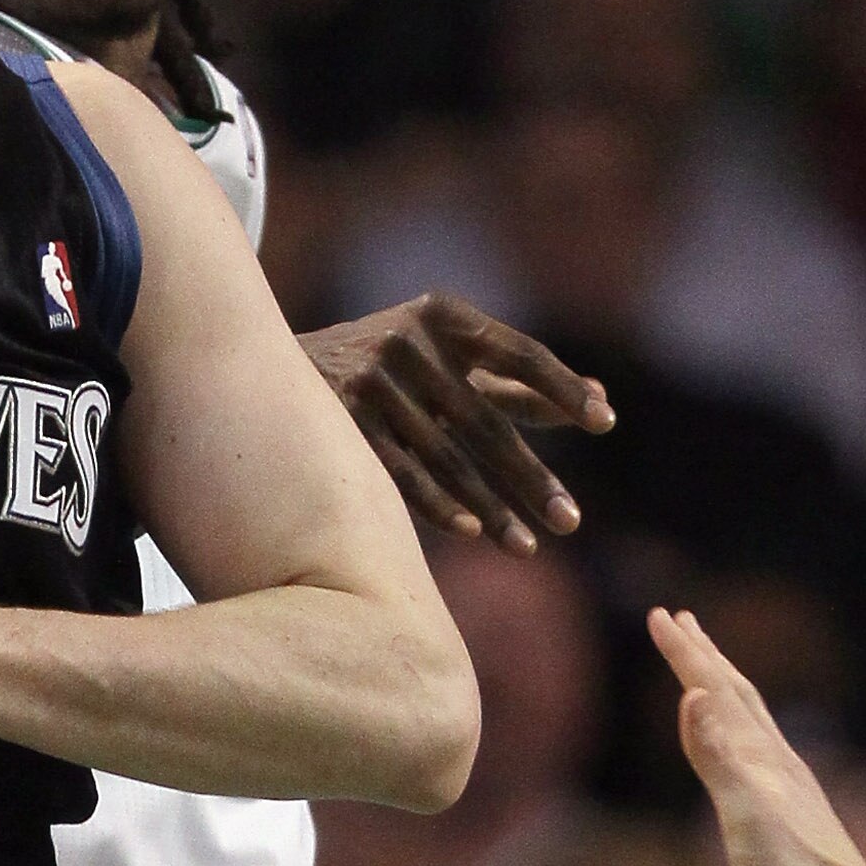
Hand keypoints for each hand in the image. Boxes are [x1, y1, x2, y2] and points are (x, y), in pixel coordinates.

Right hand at [302, 295, 612, 555]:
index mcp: (444, 317)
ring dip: (490, 507)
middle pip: (486, 420)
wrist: (261, 360)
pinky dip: (436, 502)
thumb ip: (512, 380)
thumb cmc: (380, 367)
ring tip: (529, 548)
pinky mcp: (339, 417)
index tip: (604, 421)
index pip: (519, 353)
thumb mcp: (441, 358)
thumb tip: (598, 400)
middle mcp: (410, 340)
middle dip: (530, 476)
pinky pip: (398, 469)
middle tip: (570, 522)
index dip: (562, 387)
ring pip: (446, 456)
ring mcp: (371, 379)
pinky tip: (470, 532)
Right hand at [648, 605, 865, 865]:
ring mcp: (782, 783)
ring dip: (722, 685)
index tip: (659, 616)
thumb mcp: (744, 812)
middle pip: (734, 692)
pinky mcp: (785, 810)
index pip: (714, 690)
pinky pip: (752, 750)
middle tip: (677, 620)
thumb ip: (717, 756)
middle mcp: (773, 759)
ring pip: (748, 718)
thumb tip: (693, 695)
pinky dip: (734, 730)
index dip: (685, 654)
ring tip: (707, 671)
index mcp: (758, 755)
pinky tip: (738, 746)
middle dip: (702, 655)